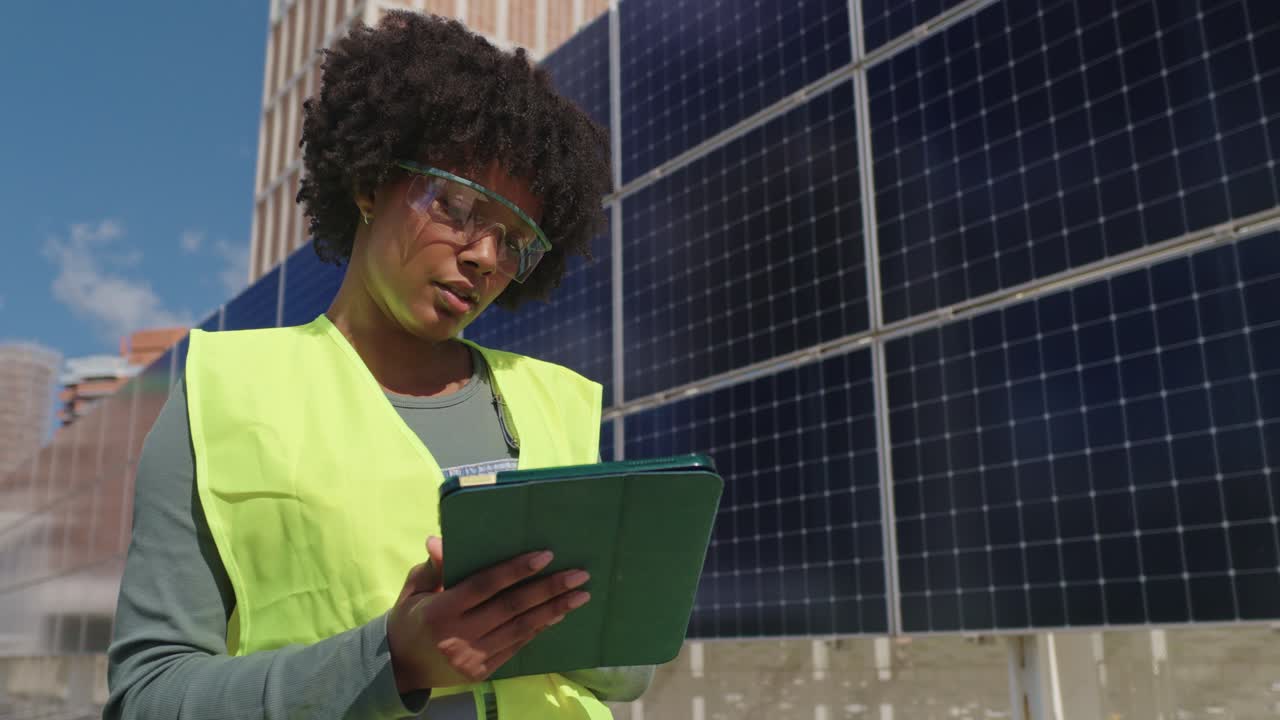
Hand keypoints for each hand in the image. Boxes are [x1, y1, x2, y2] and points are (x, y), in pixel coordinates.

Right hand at [386, 536, 590, 692]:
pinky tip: (558, 614)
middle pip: (511, 607)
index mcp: (441, 610)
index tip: (546, 555)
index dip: (516, 570)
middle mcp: (459, 635)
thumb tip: (439, 540)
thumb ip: (433, 567)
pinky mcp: (483, 671)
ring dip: (554, 610)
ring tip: (580, 595)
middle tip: (579, 574)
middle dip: (548, 589)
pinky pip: (517, 646)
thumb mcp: (414, 590)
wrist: (400, 668)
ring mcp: (473, 657)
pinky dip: (539, 629)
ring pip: (521, 629)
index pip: (484, 585)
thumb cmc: (410, 619)